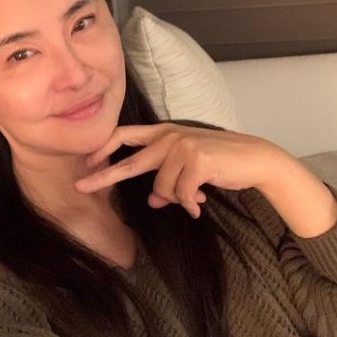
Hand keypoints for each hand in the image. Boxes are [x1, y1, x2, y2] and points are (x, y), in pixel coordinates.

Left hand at [75, 123, 292, 217]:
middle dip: (104, 176)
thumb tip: (153, 201)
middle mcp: (169, 136)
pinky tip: (202, 202)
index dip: (104, 148)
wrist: (255, 158)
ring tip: (194, 197)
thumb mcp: (189, 168)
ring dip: (177, 199)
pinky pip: (182, 195)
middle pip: (130, 160)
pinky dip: (191, 203)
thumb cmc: (220, 163)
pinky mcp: (196, 160)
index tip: (87, 163)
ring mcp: (182, 146)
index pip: (125, 135)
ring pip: (162, 188)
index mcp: (164, 133)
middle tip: (81, 187)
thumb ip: (167, 180)